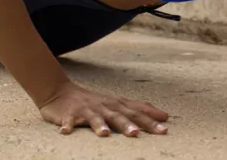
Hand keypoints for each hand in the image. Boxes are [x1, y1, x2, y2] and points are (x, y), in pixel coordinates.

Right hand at [39, 81, 168, 136]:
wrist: (61, 92)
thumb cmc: (95, 102)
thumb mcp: (119, 104)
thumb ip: (140, 110)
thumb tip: (165, 116)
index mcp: (116, 105)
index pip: (136, 113)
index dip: (150, 121)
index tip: (163, 130)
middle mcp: (104, 106)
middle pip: (117, 115)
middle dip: (127, 124)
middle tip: (137, 133)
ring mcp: (86, 110)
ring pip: (94, 118)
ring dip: (99, 125)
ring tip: (104, 134)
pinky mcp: (69, 114)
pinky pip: (68, 120)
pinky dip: (67, 125)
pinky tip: (66, 131)